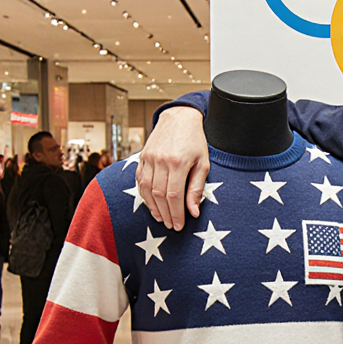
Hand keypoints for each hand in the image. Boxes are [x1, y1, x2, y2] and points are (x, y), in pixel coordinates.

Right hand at [138, 106, 208, 229]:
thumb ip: (197, 188)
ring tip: (162, 218)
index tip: (179, 225)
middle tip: (172, 226)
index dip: (176, 214)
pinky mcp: (141, 157)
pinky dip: (144, 195)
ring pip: (146, 190)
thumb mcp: (203, 163)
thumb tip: (194, 212)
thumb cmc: (195, 141)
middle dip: (166, 214)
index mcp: (178, 162)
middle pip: (159, 195)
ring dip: (153, 208)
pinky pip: (139, 180)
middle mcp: (160, 160)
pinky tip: (152, 205)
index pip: (174, 196)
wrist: (179, 118)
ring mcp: (148, 158)